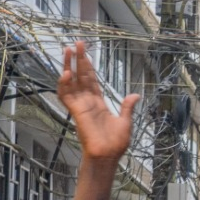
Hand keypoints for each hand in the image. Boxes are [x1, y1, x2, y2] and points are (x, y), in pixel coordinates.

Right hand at [57, 40, 139, 161]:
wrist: (107, 156)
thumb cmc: (116, 144)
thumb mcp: (125, 122)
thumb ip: (127, 107)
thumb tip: (135, 95)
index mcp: (99, 103)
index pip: (91, 80)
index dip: (88, 66)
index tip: (86, 52)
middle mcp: (88, 101)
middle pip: (80, 76)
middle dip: (78, 59)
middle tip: (76, 43)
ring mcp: (80, 106)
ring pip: (71, 82)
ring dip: (68, 66)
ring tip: (67, 50)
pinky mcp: (76, 112)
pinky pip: (66, 96)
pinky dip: (64, 85)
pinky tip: (66, 73)